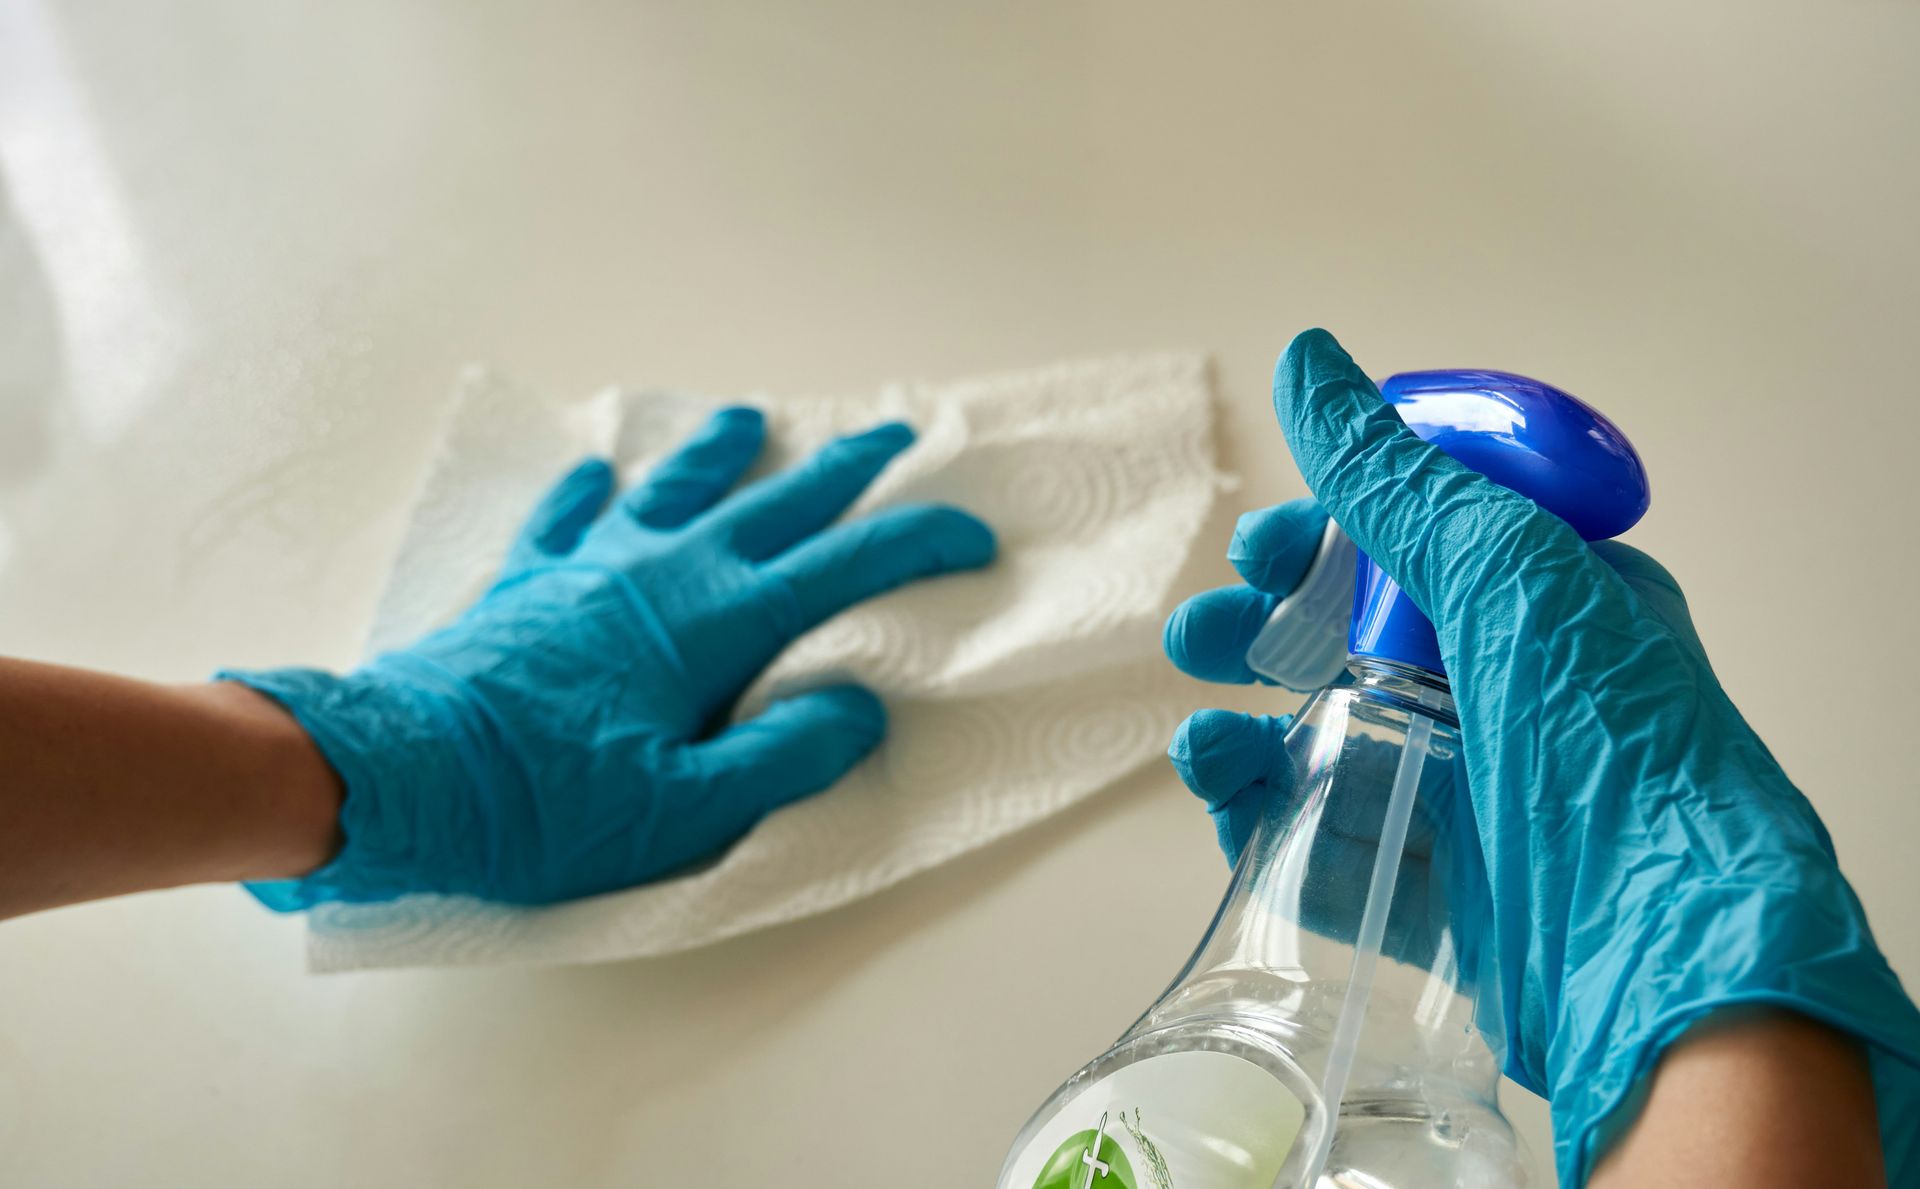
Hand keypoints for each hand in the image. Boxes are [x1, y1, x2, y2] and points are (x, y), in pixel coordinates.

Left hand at [224, 408, 994, 907]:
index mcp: (715, 624)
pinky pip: (571, 516)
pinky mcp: (529, 581)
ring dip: (722, 452)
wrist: (400, 774)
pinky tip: (600, 472)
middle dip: (843, 467)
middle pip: (773, 503)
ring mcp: (591, 566)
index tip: (970, 533)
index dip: (916, 543)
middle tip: (893, 430)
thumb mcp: (682, 810)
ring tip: (750, 417)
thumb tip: (856, 706)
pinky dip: (594, 492)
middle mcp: (663, 572)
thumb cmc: (544, 806)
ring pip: (675, 489)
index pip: (842, 566)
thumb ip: (780, 756)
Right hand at [1162, 329, 1919, 1184]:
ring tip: (1200, 734)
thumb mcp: (1506, 570)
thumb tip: (1303, 357)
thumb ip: (1392, 477)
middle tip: (1201, 634)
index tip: (1259, 550)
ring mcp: (1457, 799)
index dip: (1320, 540)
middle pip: (1346, 647)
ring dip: (1240, 725)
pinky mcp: (1420, 895)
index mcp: (1542, 607)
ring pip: (1316, 745)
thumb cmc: (1608, 740)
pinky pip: (1313, 843)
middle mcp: (1498, 698)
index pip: (1408, 548)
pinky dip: (1255, 815)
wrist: (1661, 952)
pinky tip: (1223, 790)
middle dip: (1259, 632)